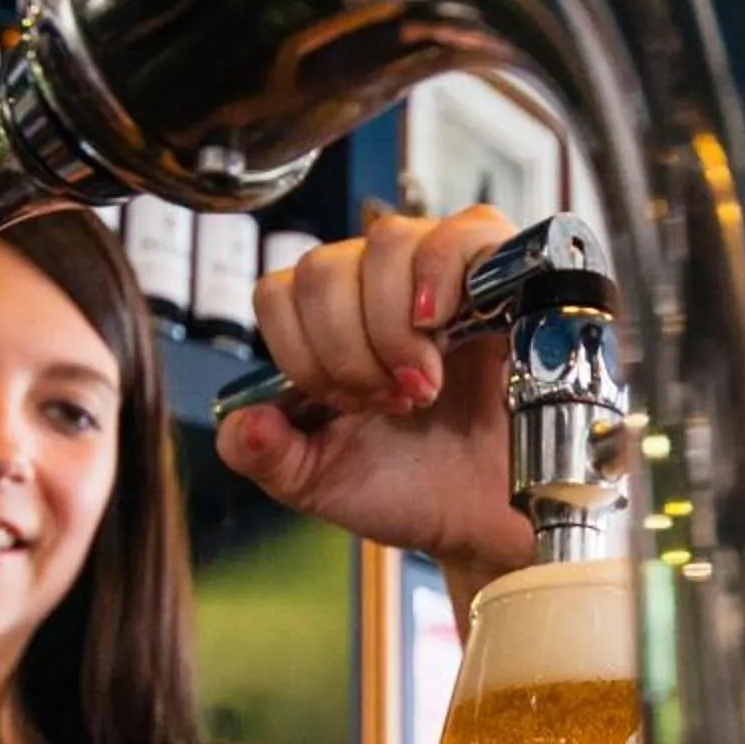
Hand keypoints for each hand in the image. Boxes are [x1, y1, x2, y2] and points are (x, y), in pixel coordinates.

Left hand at [217, 204, 538, 579]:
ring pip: (386, 242)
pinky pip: (466, 229)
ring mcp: (438, 272)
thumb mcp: (320, 483)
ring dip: (394, 326)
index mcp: (328, 325)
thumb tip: (243, 422)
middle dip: (348, 351)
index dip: (302, 353)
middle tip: (391, 403)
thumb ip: (264, 456)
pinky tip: (444, 326)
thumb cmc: (414, 488)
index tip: (345, 405)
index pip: (280, 292)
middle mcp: (377, 286)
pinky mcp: (501, 270)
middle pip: (324, 268)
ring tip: (426, 382)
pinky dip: (444, 273)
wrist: (493, 514)